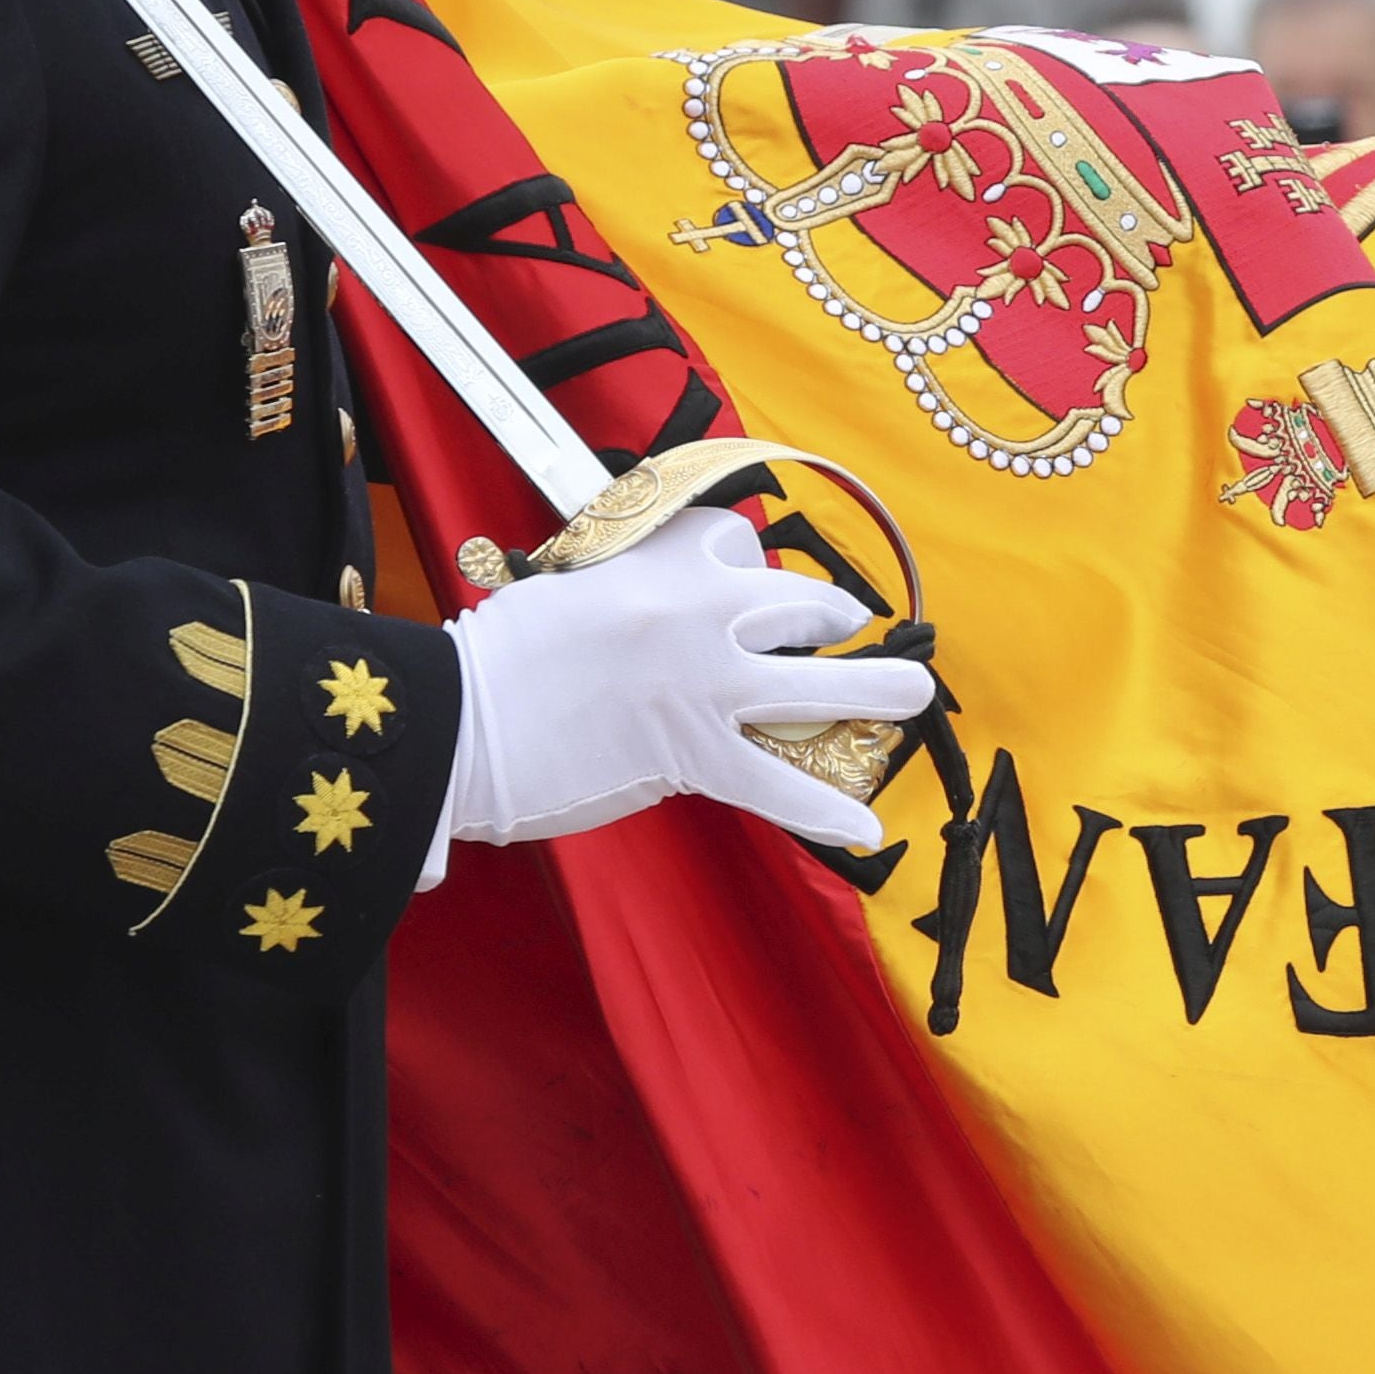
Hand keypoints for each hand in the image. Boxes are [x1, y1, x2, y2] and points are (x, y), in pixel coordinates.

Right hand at [442, 510, 935, 856]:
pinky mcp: (697, 755)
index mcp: (662, 561)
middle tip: (842, 632)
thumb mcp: (572, 586)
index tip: (746, 586)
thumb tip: (661, 612)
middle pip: (802, 606)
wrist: (462, 721)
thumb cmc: (500, 657)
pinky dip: (825, 812)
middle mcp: (702, 613)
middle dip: (830, 621)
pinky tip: (867, 831)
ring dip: (877, 692)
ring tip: (912, 696)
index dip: (748, 568)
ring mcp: (708, 686)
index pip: (738, 543)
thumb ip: (630, 589)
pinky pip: (780, 786)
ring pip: (820, 686)